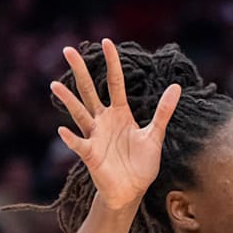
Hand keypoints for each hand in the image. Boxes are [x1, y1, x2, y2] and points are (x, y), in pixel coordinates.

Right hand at [50, 38, 181, 208]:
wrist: (132, 190)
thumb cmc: (141, 164)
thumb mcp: (155, 135)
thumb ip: (163, 111)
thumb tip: (176, 86)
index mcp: (120, 114)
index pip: (115, 83)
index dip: (112, 63)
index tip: (106, 42)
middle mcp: (104, 121)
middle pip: (90, 91)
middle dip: (80, 71)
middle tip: (69, 51)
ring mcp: (95, 136)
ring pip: (80, 114)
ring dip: (69, 100)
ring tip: (56, 84)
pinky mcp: (91, 155)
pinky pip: (80, 145)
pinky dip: (72, 139)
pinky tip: (63, 131)